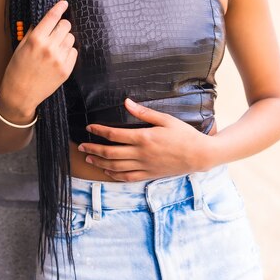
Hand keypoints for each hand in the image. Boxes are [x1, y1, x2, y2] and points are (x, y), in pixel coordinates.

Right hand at [0, 0, 77, 118]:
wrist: (20, 94)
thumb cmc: (17, 69)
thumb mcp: (21, 47)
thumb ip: (34, 31)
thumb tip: (47, 18)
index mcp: (36, 39)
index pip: (53, 17)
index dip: (60, 7)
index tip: (64, 3)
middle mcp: (49, 47)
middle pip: (65, 25)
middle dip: (61, 25)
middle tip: (55, 32)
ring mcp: (59, 59)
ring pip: (71, 38)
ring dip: (64, 39)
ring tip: (54, 48)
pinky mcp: (66, 69)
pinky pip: (74, 52)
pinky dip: (68, 52)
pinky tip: (58, 57)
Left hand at [77, 98, 216, 180]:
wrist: (199, 155)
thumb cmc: (184, 134)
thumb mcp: (165, 119)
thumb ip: (144, 112)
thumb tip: (127, 102)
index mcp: (144, 138)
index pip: (114, 135)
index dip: (99, 131)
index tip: (89, 127)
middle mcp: (141, 154)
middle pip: (110, 153)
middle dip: (93, 148)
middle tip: (81, 145)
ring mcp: (145, 166)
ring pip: (116, 167)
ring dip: (100, 162)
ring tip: (88, 157)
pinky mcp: (149, 174)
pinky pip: (127, 177)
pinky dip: (114, 175)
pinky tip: (106, 171)